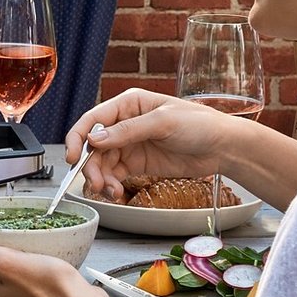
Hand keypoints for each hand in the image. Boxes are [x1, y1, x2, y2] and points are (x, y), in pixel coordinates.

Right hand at [66, 89, 245, 201]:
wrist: (224, 147)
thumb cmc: (199, 124)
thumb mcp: (163, 122)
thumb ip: (127, 131)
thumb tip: (93, 139)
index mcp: (128, 104)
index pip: (93, 119)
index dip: (78, 137)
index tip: (72, 157)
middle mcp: (124, 124)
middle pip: (94, 145)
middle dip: (91, 165)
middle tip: (94, 183)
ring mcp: (130, 144)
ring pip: (102, 162)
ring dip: (101, 178)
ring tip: (109, 191)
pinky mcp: (138, 163)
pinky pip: (115, 174)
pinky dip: (112, 184)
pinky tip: (116, 192)